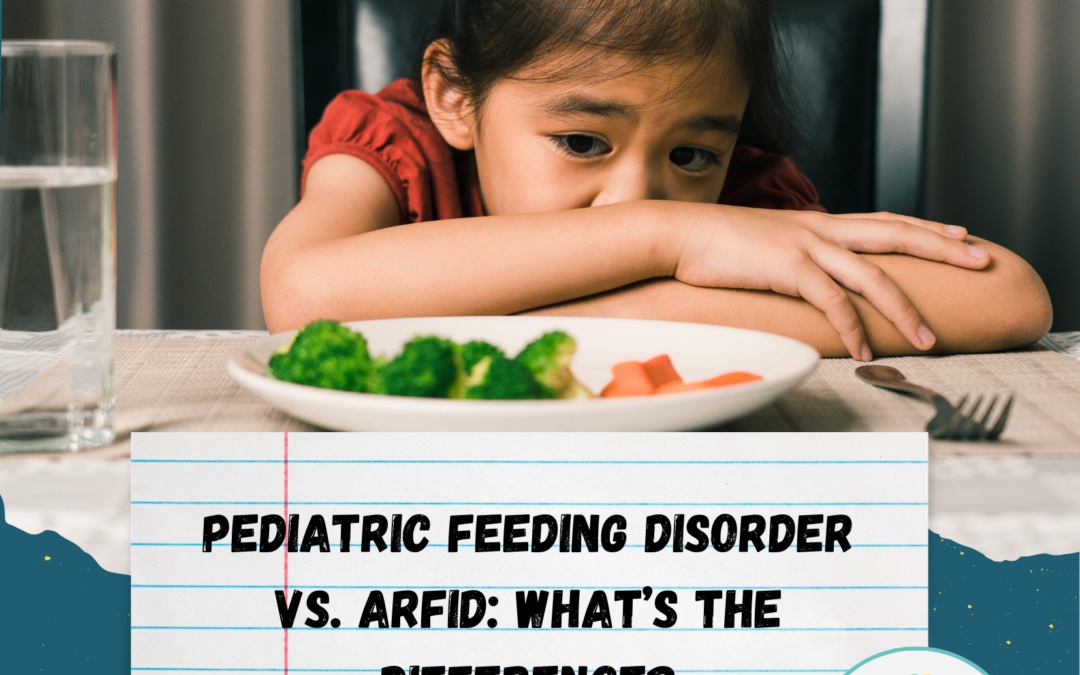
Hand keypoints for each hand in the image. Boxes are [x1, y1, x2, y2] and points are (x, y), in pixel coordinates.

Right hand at [671, 206, 990, 359]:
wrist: (678, 234)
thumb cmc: (714, 244)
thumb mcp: (765, 243)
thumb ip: (793, 254)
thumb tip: (807, 273)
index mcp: (818, 222)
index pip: (885, 220)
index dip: (926, 226)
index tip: (961, 233)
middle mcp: (821, 229)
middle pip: (897, 234)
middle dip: (944, 247)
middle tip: (983, 260)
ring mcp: (806, 246)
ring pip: (873, 275)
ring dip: (904, 309)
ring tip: (927, 339)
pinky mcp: (787, 268)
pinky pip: (831, 301)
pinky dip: (852, 328)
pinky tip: (865, 351)